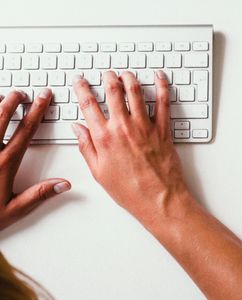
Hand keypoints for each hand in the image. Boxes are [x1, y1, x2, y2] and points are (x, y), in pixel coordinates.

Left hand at [0, 89, 70, 230]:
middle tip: (21, 92)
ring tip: (1, 97)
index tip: (43, 98)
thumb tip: (64, 184)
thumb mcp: (13, 210)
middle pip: (1, 116)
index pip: (26, 130)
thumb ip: (39, 194)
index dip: (37, 111)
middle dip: (13, 100)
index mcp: (5, 163)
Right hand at [71, 71, 190, 224]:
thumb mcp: (99, 172)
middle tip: (106, 73)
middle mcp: (123, 128)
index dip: (81, 88)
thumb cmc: (130, 190)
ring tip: (126, 74)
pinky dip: (162, 86)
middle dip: (108, 78)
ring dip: (130, 78)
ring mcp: (145, 126)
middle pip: (113, 92)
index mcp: (104, 138)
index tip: (79, 80)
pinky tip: (159, 76)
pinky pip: (163, 102)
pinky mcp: (164, 129)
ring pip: (136, 92)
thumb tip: (77, 128)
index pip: (88, 104)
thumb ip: (86, 147)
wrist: (159, 199)